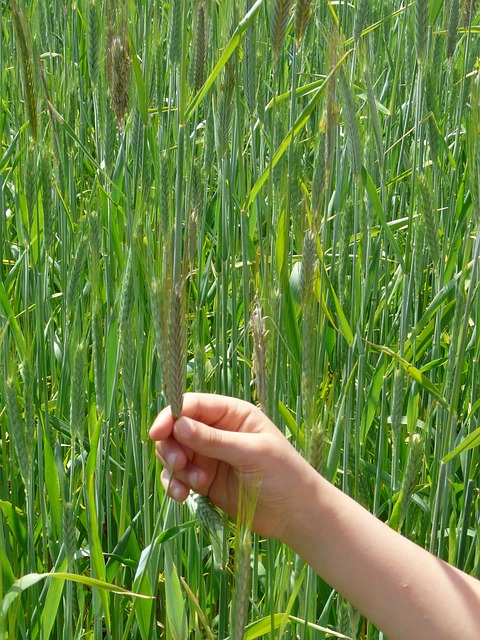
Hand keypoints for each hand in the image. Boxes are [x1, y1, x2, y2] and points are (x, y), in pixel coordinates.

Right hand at [149, 392, 314, 538]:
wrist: (295, 514)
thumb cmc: (282, 474)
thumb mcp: (250, 452)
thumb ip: (213, 440)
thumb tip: (178, 425)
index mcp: (232, 414)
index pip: (192, 405)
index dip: (171, 415)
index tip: (157, 433)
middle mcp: (217, 431)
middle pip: (177, 429)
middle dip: (171, 446)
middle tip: (179, 463)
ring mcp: (209, 456)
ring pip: (174, 453)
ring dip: (175, 468)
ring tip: (193, 485)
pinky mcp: (205, 481)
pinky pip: (179, 477)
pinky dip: (175, 484)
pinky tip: (182, 496)